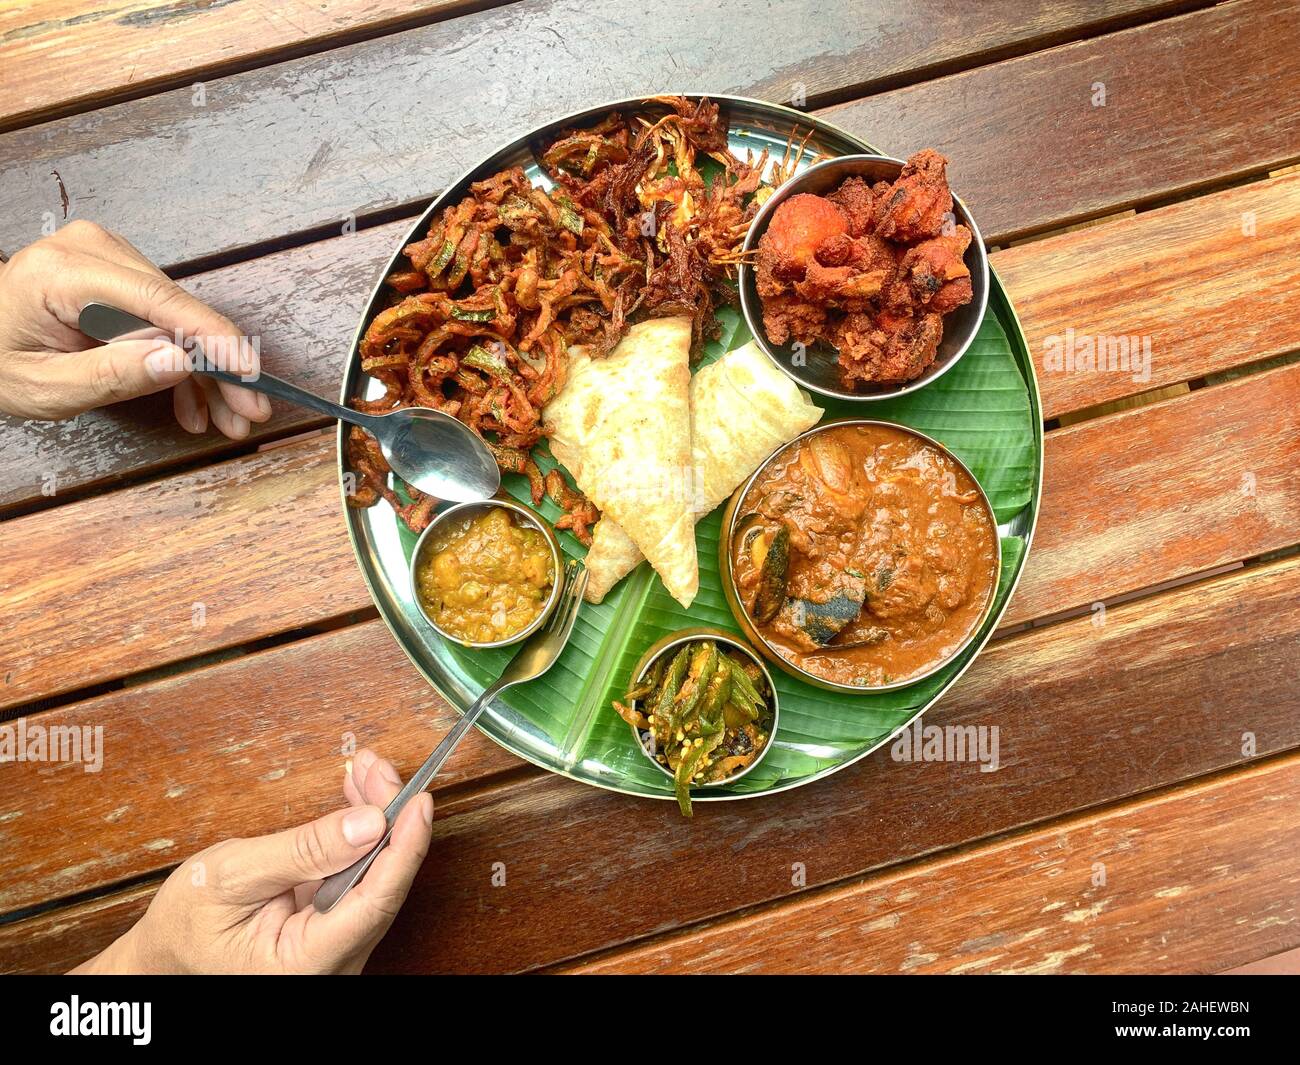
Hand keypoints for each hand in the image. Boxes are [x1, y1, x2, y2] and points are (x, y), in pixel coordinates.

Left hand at [0, 220, 270, 437]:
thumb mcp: (44, 388)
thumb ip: (111, 375)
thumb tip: (180, 362)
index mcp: (63, 272)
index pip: (157, 300)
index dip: (213, 337)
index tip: (250, 372)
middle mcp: (91, 249)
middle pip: (177, 311)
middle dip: (217, 367)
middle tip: (249, 411)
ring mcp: (107, 256)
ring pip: (179, 318)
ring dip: (206, 371)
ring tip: (226, 418)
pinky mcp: (118, 272)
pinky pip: (164, 317)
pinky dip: (181, 360)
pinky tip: (193, 402)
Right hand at [73, 749, 433, 973]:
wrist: (165, 956)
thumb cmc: (185, 929)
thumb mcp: (231, 877)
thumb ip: (302, 851)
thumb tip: (368, 823)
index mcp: (305, 962)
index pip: (375, 900)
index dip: (404, 847)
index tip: (418, 803)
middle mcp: (333, 962)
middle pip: (383, 884)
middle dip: (388, 818)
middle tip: (379, 769)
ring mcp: (338, 948)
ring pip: (377, 877)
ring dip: (377, 821)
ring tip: (367, 773)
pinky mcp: (337, 930)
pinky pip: (362, 879)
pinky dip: (362, 837)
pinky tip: (360, 800)